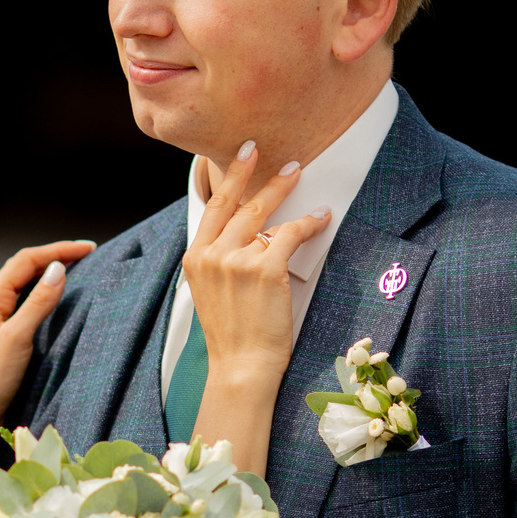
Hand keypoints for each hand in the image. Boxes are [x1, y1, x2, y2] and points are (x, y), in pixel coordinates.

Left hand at [0, 239, 95, 490]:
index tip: (89, 248)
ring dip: (49, 272)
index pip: (26, 260)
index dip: (58, 250)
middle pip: (25, 267)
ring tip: (78, 267)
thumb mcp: (18, 338)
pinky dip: (43, 291)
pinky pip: (24, 300)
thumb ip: (38, 303)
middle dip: (55, 256)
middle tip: (88, 253)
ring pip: (24, 283)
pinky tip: (57, 295)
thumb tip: (58, 269)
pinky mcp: (0, 331)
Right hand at [184, 142, 328, 473]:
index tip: (240, 157)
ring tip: (298, 174)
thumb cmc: (234, 336)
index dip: (227, 181)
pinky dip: (309, 222)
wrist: (242, 367)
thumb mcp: (212, 295)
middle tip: (264, 150)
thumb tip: (256, 236)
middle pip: (234, 202)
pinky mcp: (264, 268)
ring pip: (263, 213)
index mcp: (194, 260)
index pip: (211, 209)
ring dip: (283, 191)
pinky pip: (291, 233)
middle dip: (252, 172)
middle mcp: (210, 255)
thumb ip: (222, 263)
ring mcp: (235, 260)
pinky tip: (321, 217)